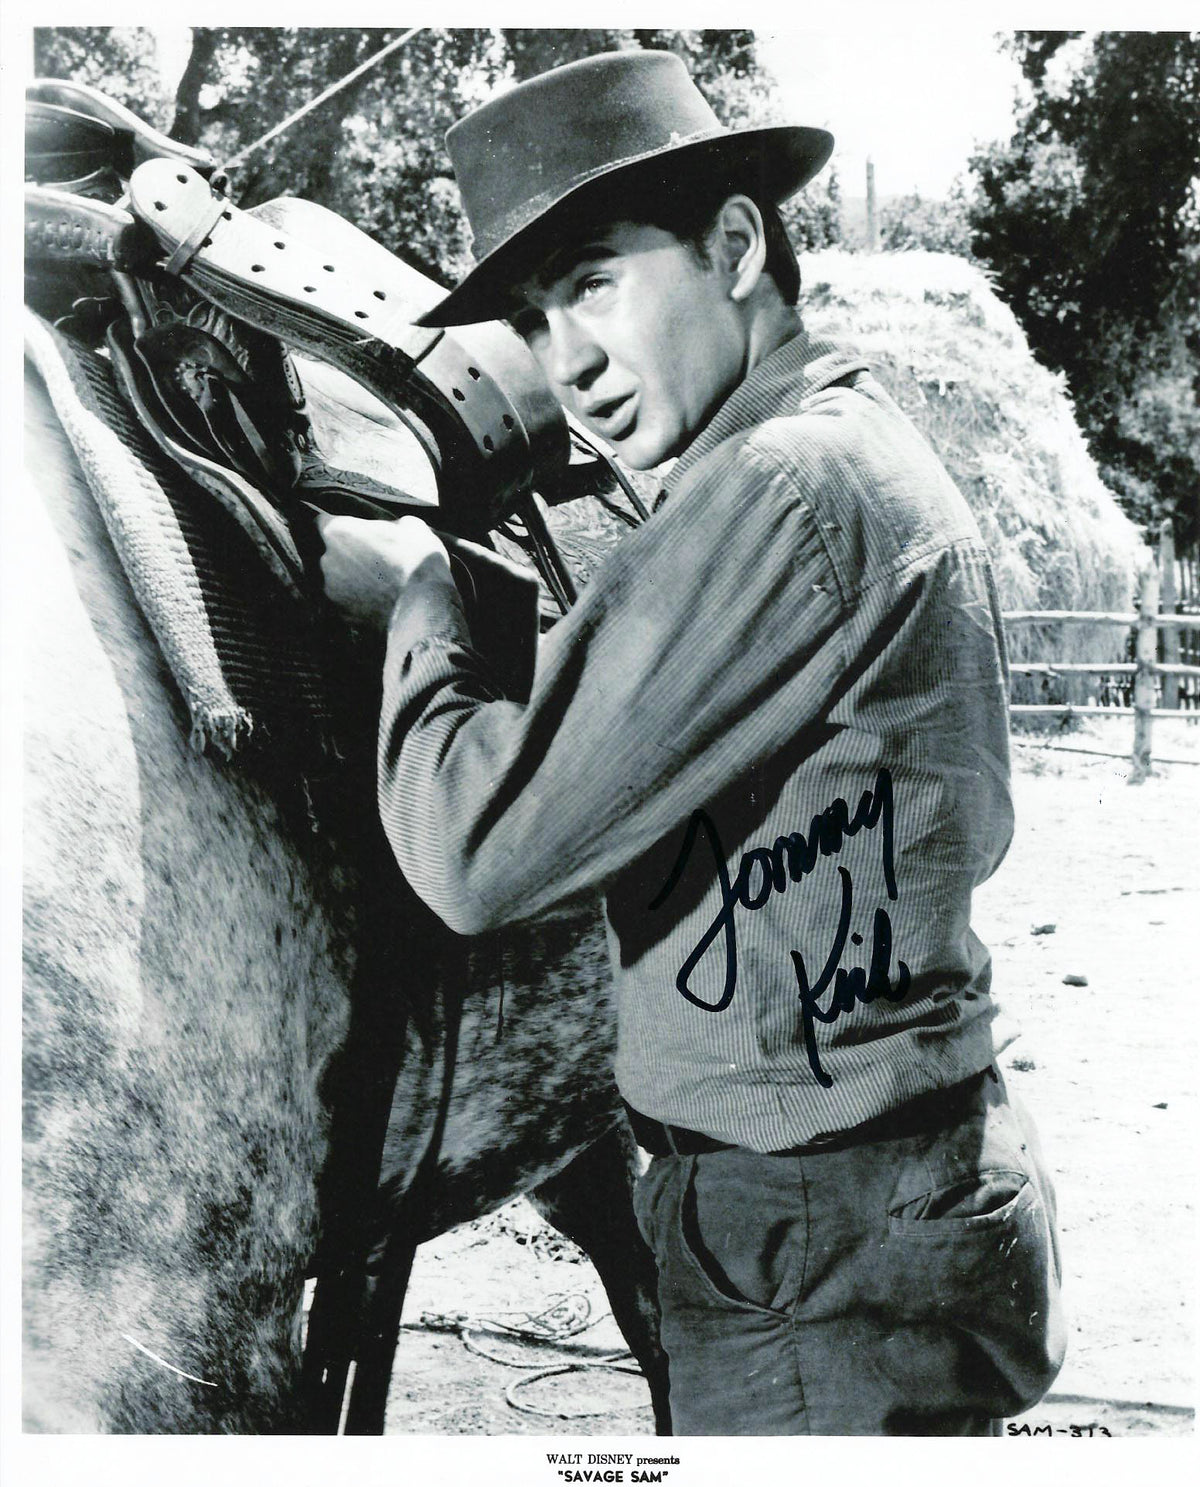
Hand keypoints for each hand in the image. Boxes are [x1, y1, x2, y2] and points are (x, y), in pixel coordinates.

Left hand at [316, 513, 452, 628]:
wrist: (426, 611)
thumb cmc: (419, 563)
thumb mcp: (412, 527)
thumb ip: (390, 524)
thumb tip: (391, 529)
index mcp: (339, 532)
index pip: (321, 521)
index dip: (338, 526)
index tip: (352, 532)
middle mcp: (326, 560)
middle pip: (327, 553)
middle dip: (345, 554)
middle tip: (371, 559)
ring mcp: (330, 591)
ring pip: (335, 580)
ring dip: (350, 579)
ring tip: (377, 584)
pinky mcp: (340, 616)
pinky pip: (344, 603)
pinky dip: (356, 602)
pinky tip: (378, 602)